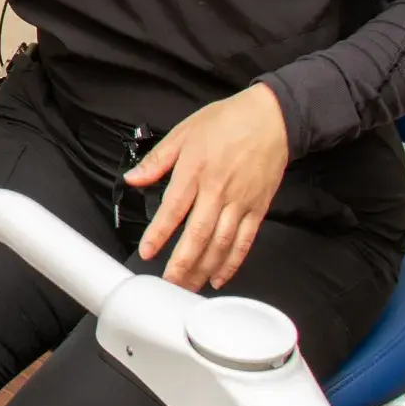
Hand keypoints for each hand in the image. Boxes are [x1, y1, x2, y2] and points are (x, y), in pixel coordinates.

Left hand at [126, 83, 288, 291]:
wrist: (271, 118)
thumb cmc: (226, 121)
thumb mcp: (184, 132)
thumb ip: (157, 160)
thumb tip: (133, 178)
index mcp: (195, 171)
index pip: (173, 208)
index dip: (159, 233)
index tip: (147, 252)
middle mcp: (217, 191)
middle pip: (198, 235)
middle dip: (182, 263)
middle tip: (169, 283)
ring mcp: (240, 202)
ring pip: (221, 244)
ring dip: (204, 269)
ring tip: (188, 287)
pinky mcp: (258, 209)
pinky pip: (244, 241)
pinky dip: (232, 263)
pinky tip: (219, 278)